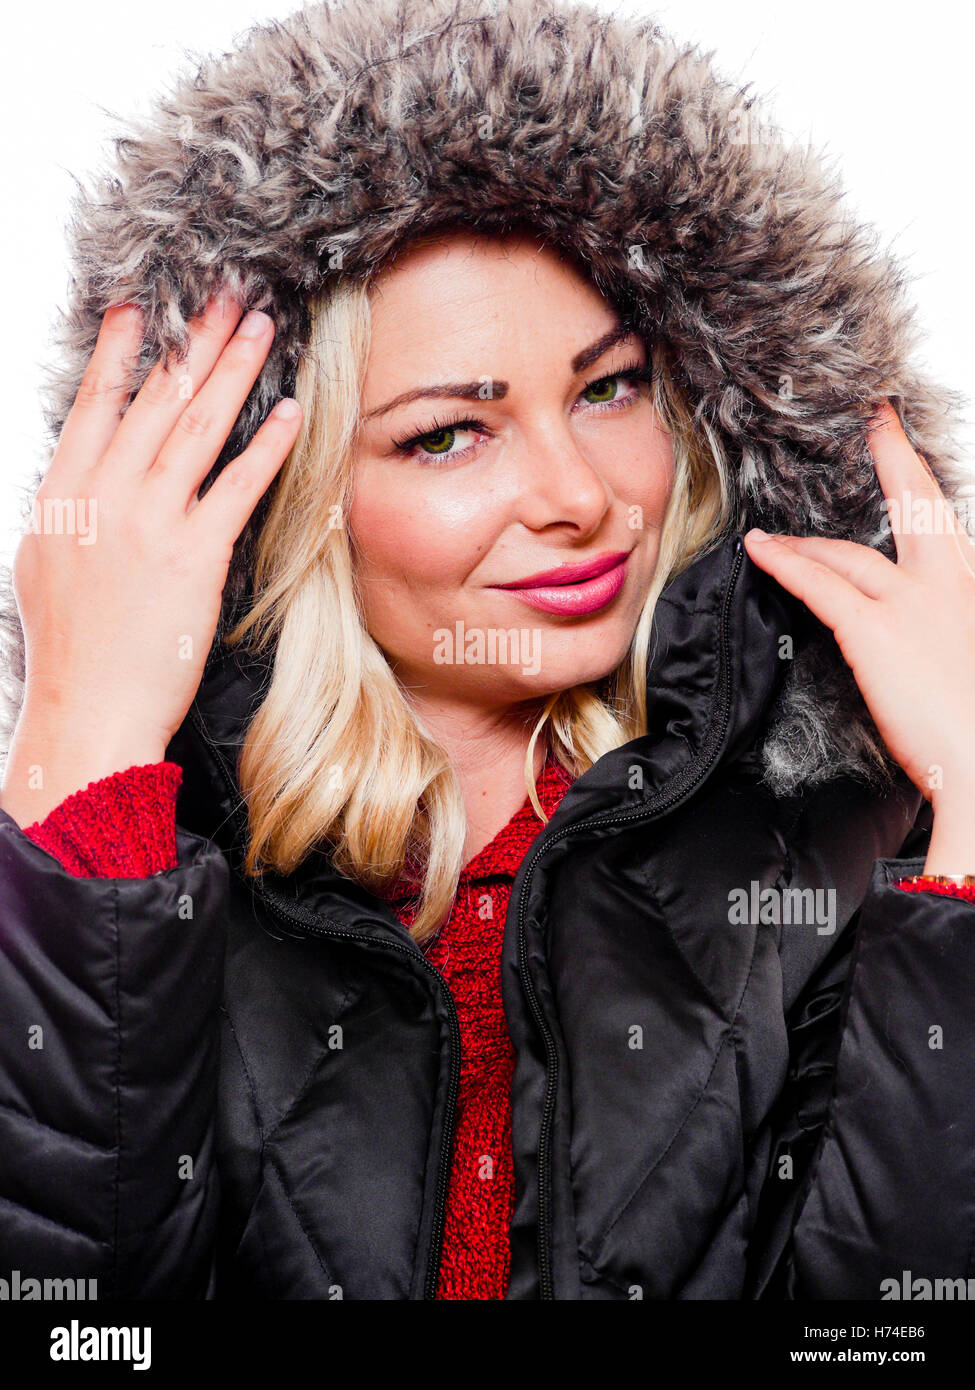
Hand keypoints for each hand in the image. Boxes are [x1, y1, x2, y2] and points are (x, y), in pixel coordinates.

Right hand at [1, 293, 301, 827]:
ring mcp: (148, 521)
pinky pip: (238, 485)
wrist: (87, 708)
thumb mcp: (47, 563)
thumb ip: (71, 509)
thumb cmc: (70, 647)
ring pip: (198, 426)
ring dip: (235, 370)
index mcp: (63, 493)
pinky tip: (291, 413)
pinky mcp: (194, 555)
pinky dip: (267, 445)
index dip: (124, 349)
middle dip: (194, 339)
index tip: (146, 304)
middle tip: (227, 292)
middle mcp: (104, 495)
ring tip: (263, 327)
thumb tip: (91, 471)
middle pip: (156, 398)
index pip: (95, 402)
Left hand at [743, 400, 974, 823]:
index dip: (924, 480)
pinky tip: (760, 551)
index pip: (945, 524)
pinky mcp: (876, 631)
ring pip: (849, 554)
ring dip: (807, 542)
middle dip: (893, 456)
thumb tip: (922, 637)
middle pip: (915, 506)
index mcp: (971, 593)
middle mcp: (950, 586)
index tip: (907, 447)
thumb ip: (943, 635)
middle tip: (874, 420)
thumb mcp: (964, 661)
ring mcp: (914, 604)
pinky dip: (786, 564)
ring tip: (775, 534)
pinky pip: (819, 585)